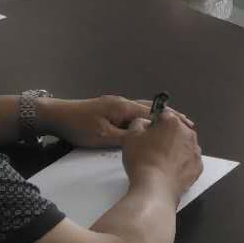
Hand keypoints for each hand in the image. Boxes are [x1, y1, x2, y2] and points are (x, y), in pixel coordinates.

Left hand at [38, 95, 194, 148]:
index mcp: (123, 107)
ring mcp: (115, 105)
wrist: (56, 116)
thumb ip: (126, 138)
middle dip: (169, 116)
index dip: (171, 119)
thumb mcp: (103, 137)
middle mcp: (122, 102)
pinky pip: (133, 114)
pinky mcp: (109, 110)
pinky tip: (149, 128)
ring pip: (142, 111)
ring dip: (158, 117)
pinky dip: (146, 119)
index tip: (187, 125)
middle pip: (151, 108)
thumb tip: (146, 140)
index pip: (153, 112)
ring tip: (173, 125)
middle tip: (187, 123)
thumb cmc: (79, 126)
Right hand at [122, 111, 202, 203]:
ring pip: (184, 145)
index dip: (154, 124)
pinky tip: (170, 171)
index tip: (147, 134)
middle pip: (176, 130)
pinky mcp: (198, 167)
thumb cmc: (142, 160)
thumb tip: (146, 123)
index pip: (164, 116)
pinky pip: (189, 161)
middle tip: (152, 149)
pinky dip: (181, 164)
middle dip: (166, 136)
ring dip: (175, 149)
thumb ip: (139, 123)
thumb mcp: (131, 136)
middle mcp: (189, 134)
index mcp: (173, 123)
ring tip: (161, 162)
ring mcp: (196, 151)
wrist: (155, 188)